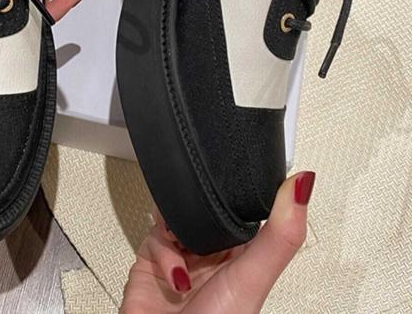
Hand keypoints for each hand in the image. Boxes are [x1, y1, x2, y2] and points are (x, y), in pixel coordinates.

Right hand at [121, 172, 314, 313]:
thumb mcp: (252, 279)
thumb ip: (279, 235)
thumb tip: (303, 187)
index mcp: (246, 257)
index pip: (245, 211)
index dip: (240, 194)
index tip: (238, 176)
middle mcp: (215, 256)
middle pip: (206, 210)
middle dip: (198, 210)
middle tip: (203, 217)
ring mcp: (183, 257)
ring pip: (177, 215)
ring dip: (176, 226)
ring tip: (183, 244)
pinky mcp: (153, 261)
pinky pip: (153, 234)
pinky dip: (161, 249)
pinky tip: (174, 273)